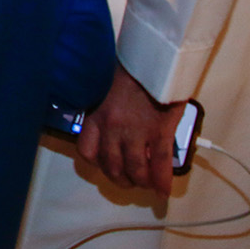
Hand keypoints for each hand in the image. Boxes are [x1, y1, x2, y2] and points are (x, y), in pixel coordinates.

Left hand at [78, 66, 183, 197]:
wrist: (154, 57)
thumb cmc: (132, 65)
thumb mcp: (107, 83)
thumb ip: (105, 102)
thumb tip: (108, 113)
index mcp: (96, 113)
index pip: (87, 150)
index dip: (96, 162)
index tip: (104, 164)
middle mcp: (112, 127)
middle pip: (111, 166)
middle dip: (120, 178)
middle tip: (128, 180)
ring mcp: (136, 132)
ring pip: (135, 170)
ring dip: (140, 181)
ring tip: (145, 184)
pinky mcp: (159, 133)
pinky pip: (159, 165)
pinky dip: (161, 182)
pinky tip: (163, 191)